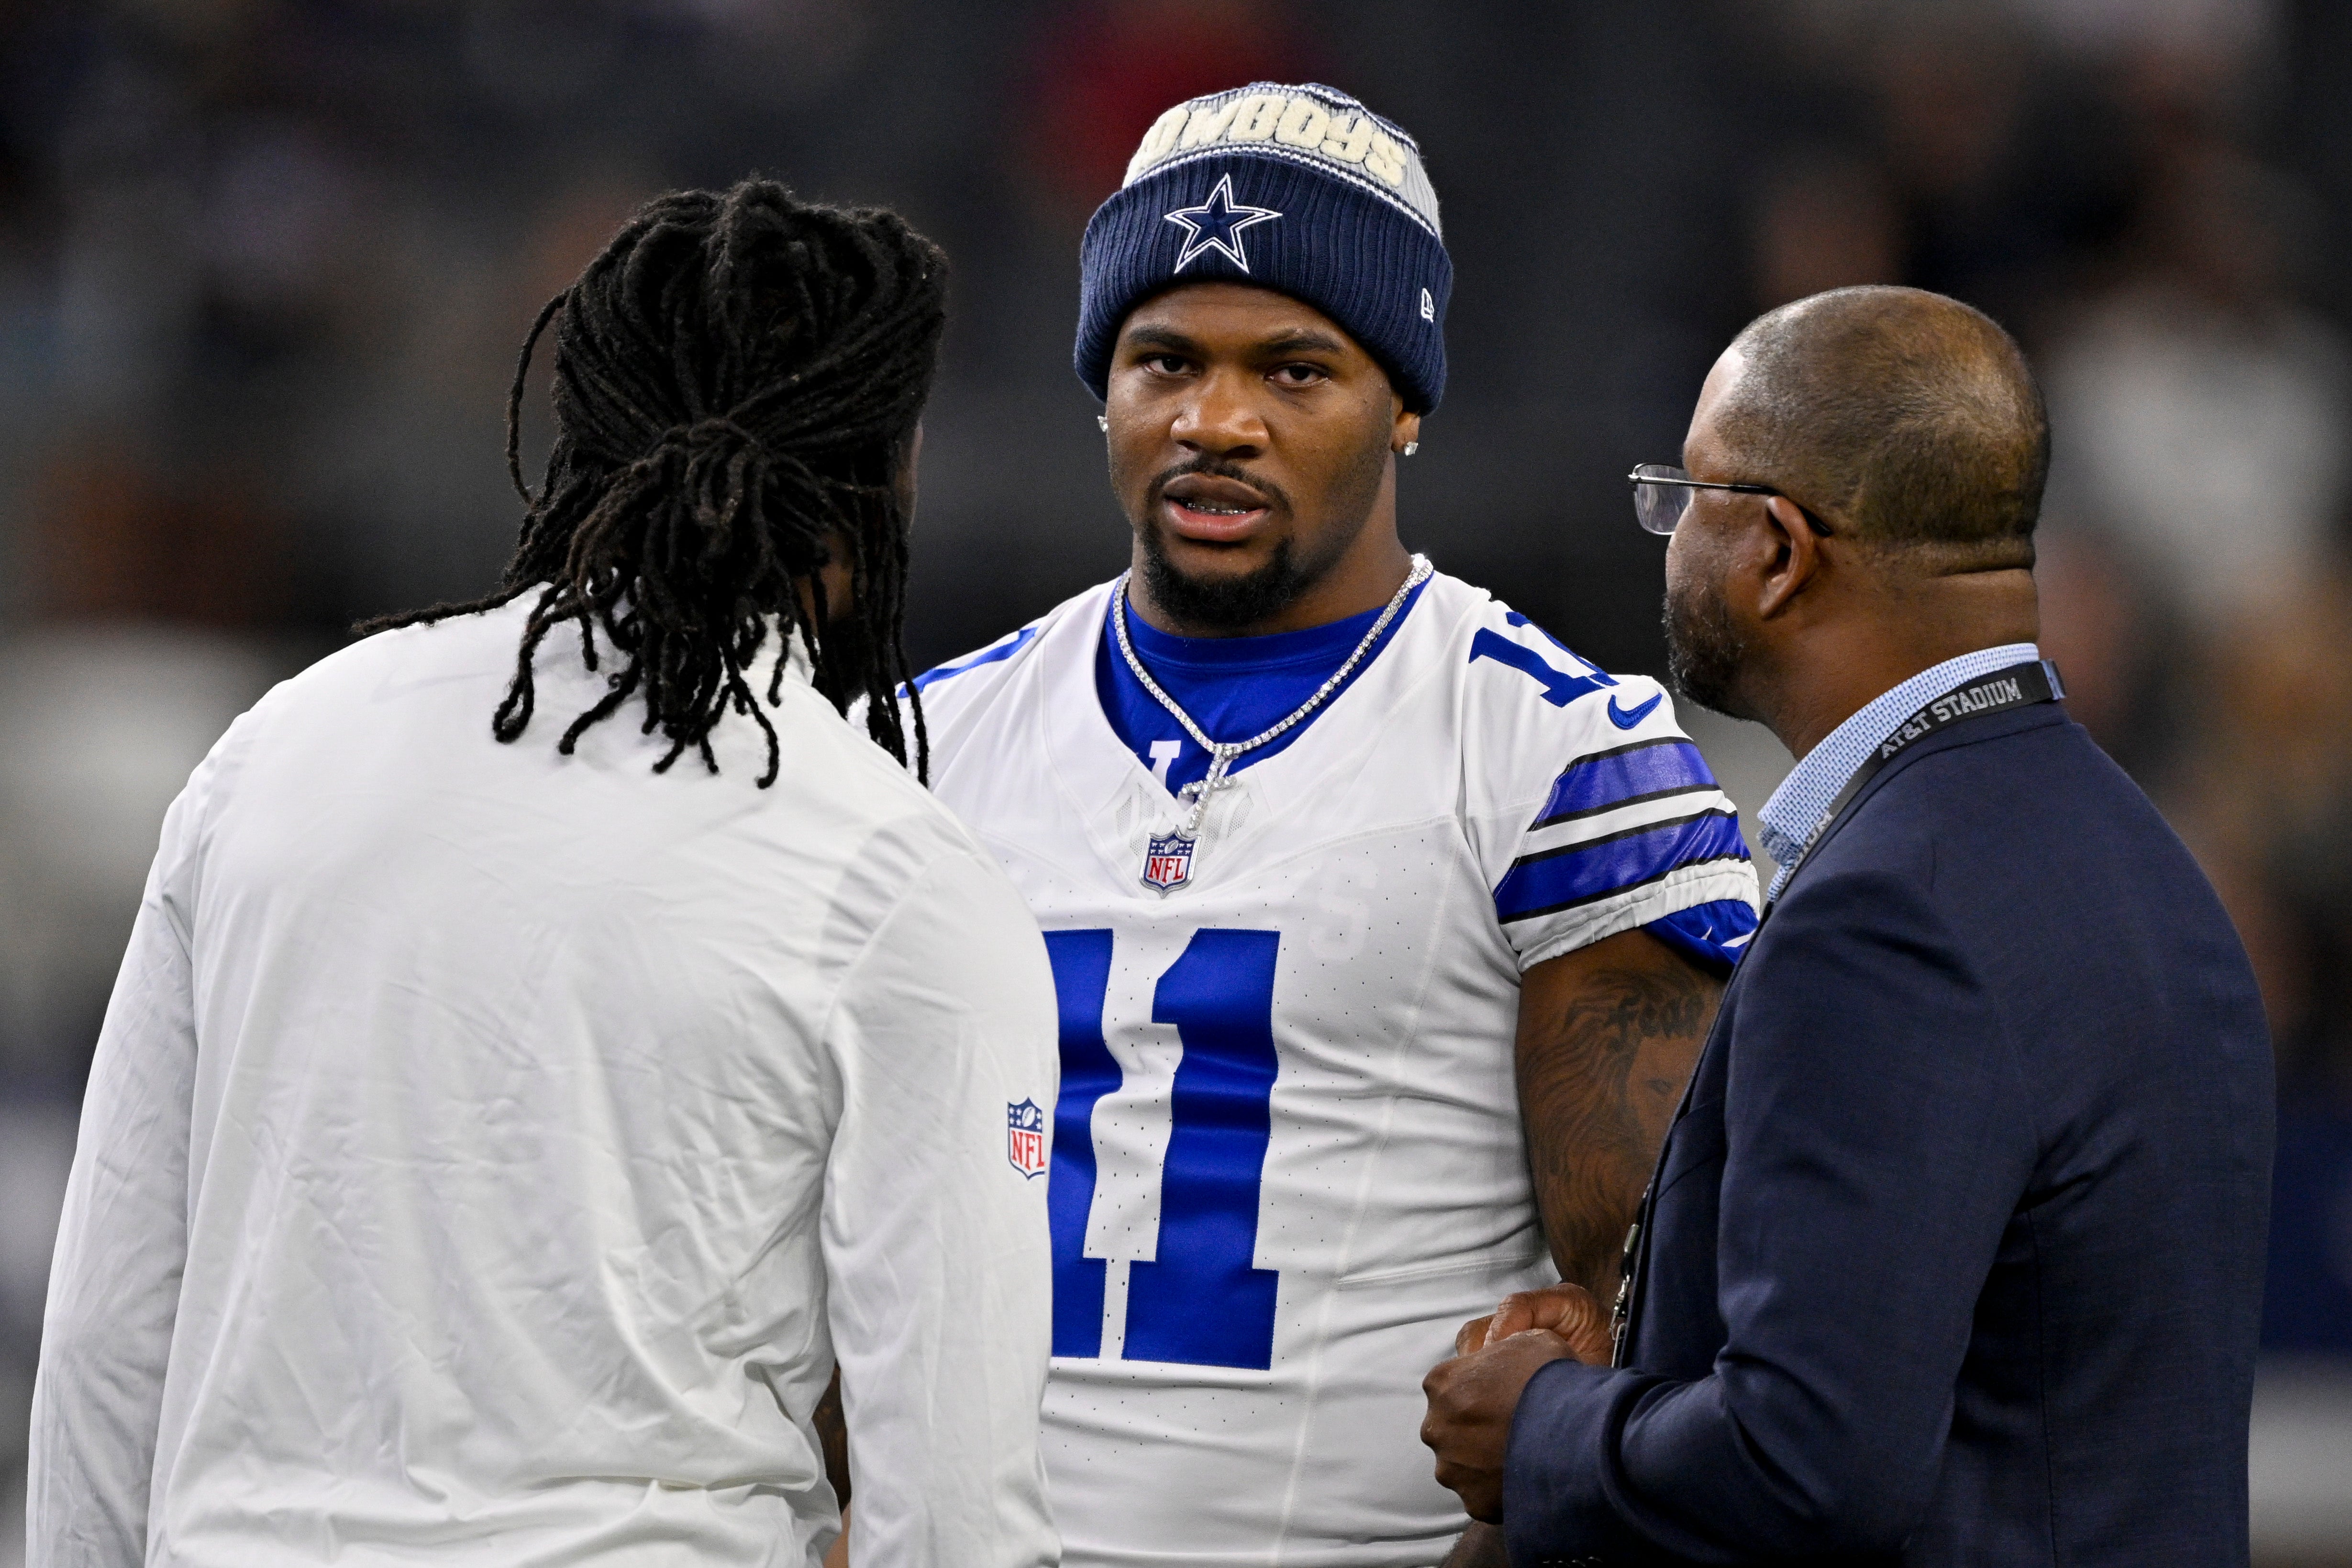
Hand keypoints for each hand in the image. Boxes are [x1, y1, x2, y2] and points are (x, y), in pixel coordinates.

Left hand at [1422, 1283, 1611, 1522]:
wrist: (1576, 1434)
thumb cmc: (1550, 1380)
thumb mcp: (1527, 1339)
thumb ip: (1501, 1348)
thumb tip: (1502, 1355)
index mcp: (1440, 1383)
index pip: (1451, 1383)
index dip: (1481, 1386)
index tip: (1505, 1393)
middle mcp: (1436, 1427)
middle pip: (1452, 1425)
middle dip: (1476, 1426)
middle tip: (1514, 1426)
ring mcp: (1452, 1468)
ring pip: (1464, 1463)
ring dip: (1484, 1459)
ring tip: (1522, 1452)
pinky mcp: (1473, 1501)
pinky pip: (1483, 1493)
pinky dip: (1499, 1488)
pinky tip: (1524, 1475)